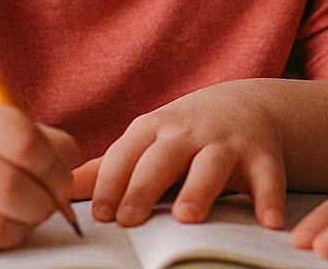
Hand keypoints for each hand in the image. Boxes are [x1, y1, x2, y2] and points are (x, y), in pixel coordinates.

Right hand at [0, 93, 79, 254]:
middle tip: (51, 200)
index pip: (27, 144)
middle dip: (47, 201)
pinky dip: (4, 237)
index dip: (55, 167)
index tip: (61, 176)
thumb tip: (71, 172)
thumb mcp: (3, 125)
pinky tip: (0, 220)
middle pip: (15, 189)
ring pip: (2, 225)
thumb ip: (46, 141)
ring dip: (27, 223)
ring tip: (27, 210)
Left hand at [88, 81, 287, 231]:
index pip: (127, 152)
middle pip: (164, 156)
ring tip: (188, 217)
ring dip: (200, 189)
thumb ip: (108, 168)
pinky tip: (268, 222)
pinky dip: (270, 198)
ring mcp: (228, 141)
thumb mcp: (147, 140)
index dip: (112, 182)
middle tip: (131, 219)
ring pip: (212, 163)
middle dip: (146, 186)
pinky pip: (268, 177)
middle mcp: (191, 131)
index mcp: (156, 128)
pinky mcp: (263, 155)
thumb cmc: (183, 134)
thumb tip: (57, 188)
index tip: (100, 213)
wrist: (246, 105)